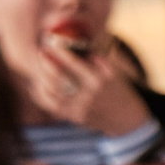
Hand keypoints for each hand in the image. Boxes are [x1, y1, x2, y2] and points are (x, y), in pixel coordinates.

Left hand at [3, 34, 150, 137]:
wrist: (126, 120)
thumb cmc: (120, 91)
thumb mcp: (115, 74)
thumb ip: (98, 60)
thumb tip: (80, 48)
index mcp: (99, 82)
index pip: (75, 65)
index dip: (62, 53)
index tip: (54, 43)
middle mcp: (87, 96)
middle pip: (59, 78)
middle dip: (47, 63)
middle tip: (41, 52)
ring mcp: (78, 108)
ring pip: (51, 92)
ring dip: (41, 77)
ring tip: (39, 65)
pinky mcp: (73, 117)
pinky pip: (51, 105)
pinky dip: (41, 94)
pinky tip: (37, 84)